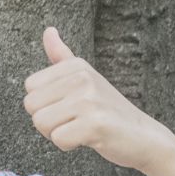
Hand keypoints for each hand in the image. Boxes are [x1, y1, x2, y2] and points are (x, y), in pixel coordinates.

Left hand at [23, 27, 174, 172]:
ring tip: (81, 128)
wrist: (144, 136)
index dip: (44, 103)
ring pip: (41, 123)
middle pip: (31, 105)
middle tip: (74, 120)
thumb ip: (62, 56)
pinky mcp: (95, 124)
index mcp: (76, 65)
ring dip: (58, 133)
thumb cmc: (109, 109)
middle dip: (48, 120)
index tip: (68, 105)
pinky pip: (58, 139)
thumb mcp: (86, 77)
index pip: (30, 86)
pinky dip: (69, 145)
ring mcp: (89, 100)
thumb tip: (48, 30)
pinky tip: (88, 138)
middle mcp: (82, 78)